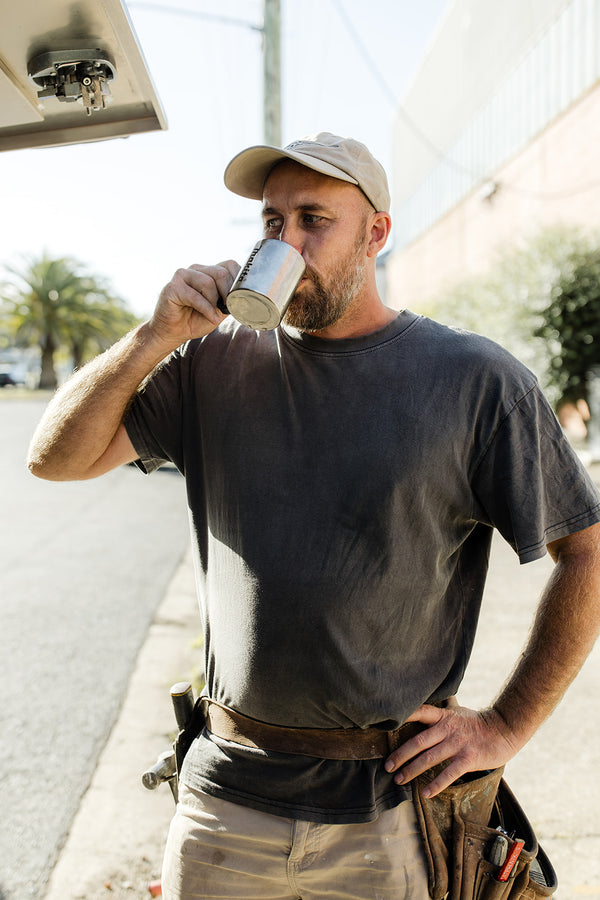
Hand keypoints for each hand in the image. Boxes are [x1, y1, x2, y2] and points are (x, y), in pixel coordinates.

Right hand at [148, 260, 239, 350]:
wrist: (173, 332)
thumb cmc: (196, 320)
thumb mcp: (219, 310)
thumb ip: (229, 300)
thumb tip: (244, 296)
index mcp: (208, 272)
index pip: (229, 265)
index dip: (238, 281)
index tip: (238, 299)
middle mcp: (196, 269)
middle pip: (220, 272)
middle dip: (227, 293)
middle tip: (226, 308)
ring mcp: (183, 276)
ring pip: (208, 282)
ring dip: (214, 302)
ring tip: (214, 315)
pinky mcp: (173, 287)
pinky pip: (195, 295)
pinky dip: (206, 309)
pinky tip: (211, 318)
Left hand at [384, 703, 519, 797]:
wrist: (504, 729)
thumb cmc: (477, 723)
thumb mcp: (457, 714)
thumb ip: (439, 717)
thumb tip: (420, 716)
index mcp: (443, 716)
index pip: (420, 712)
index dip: (403, 717)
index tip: (385, 724)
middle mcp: (448, 729)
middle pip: (418, 741)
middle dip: (400, 754)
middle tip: (387, 766)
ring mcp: (457, 744)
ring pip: (429, 758)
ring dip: (412, 770)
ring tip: (399, 779)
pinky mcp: (468, 759)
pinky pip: (448, 774)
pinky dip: (436, 784)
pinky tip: (425, 793)